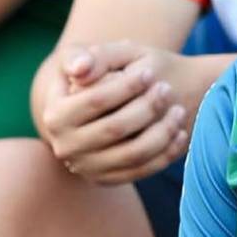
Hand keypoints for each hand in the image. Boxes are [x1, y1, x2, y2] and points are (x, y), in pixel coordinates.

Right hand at [39, 40, 190, 183]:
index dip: (126, 85)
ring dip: (162, 132)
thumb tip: (82, 69)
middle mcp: (66, 146)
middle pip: (115, 128)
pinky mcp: (107, 180)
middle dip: (146, 107)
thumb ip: (80, 56)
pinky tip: (181, 133)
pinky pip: (142, 171)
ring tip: (178, 110)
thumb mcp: (83, 57)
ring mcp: (86, 168)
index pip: (95, 100)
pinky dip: (166, 153)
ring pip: (132, 153)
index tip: (149, 72)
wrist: (94, 107)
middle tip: (167, 89)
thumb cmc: (92, 74)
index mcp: (55, 116)